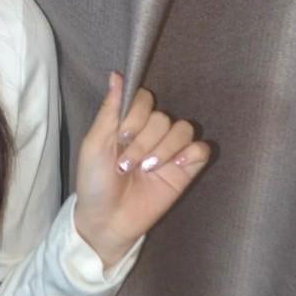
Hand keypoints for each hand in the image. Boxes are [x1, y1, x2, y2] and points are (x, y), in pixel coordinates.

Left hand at [73, 71, 211, 262]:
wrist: (107, 220)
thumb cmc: (95, 183)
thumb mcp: (95, 144)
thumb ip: (109, 110)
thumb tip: (116, 75)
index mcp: (128, 124)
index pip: (144, 98)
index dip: (136, 114)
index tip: (121, 136)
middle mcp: (151, 134)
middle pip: (162, 117)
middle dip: (144, 141)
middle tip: (127, 165)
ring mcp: (169, 151)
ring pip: (182, 129)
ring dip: (163, 149)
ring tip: (147, 170)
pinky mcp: (186, 170)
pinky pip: (201, 149)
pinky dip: (190, 153)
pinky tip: (174, 166)